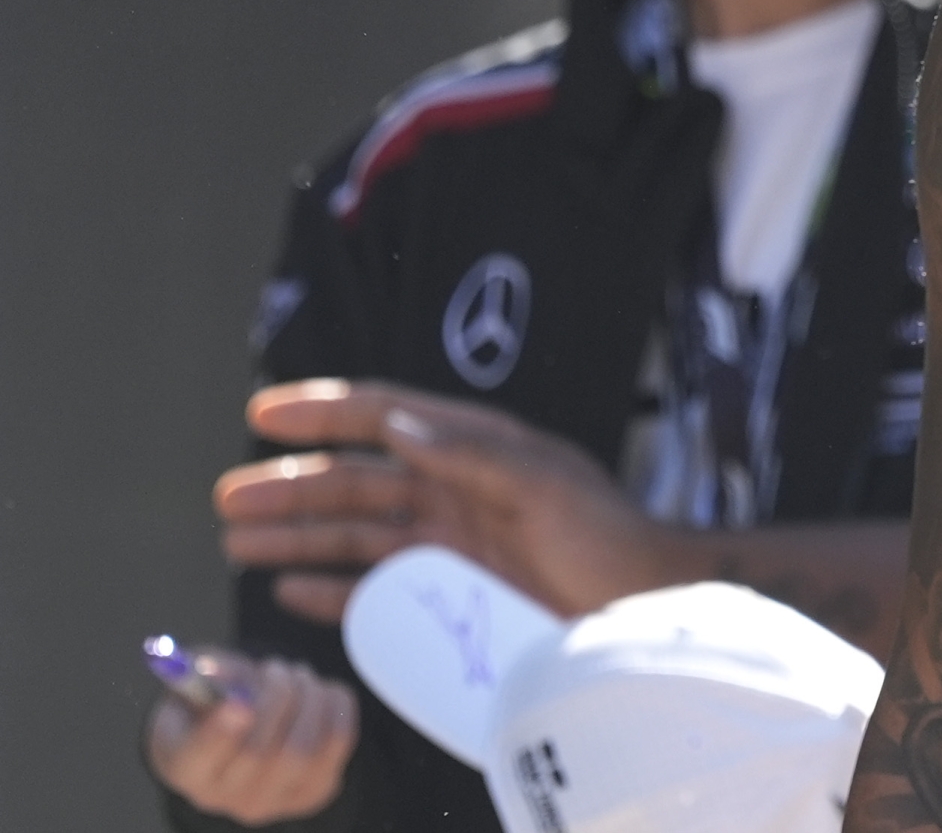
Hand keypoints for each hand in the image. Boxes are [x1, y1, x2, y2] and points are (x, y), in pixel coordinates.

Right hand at [146, 651, 356, 823]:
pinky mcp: (316, 789)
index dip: (221, 733)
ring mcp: (274, 799)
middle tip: (276, 666)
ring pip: (303, 748)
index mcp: (186, 768)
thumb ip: (206, 670)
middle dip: (276, 696)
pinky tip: (318, 692)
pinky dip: (334, 704)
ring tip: (296, 676)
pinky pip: (339, 741)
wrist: (248, 736)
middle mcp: (225, 796)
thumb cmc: (216, 702)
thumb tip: (216, 666)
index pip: (201, 759)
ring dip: (307, 696)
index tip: (239, 702)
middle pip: (258, 752)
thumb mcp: (198, 680)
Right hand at [218, 379, 672, 622]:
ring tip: (239, 540)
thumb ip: (471, 455)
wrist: (643, 601)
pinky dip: (330, 587)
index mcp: (475, 448)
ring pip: (353, 532)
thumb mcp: (545, 483)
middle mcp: (452, 488)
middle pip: (354, 479)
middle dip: (291, 486)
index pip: (386, 417)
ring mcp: (447, 541)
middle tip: (228, 496)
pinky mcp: (449, 591)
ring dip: (296, 534)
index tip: (264, 410)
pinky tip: (290, 585)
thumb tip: (399, 423)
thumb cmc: (608, 534)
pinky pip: (374, 587)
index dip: (324, 411)